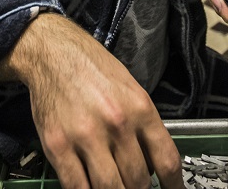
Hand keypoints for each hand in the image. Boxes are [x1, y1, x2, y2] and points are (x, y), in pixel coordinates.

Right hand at [0, 13, 182, 188]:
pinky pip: (77, 187)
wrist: (53, 53)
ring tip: (114, 188)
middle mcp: (117, 124)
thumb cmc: (93, 69)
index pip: (166, 161)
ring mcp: (86, 136)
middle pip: (138, 181)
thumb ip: (144, 126)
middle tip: (135, 188)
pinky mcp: (58, 146)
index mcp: (140, 109)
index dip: (173, 186)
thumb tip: (153, 165)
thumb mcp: (131, 90)